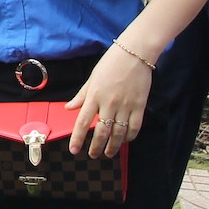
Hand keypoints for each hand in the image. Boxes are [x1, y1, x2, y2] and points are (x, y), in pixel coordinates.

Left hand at [63, 43, 154, 158]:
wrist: (134, 53)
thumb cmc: (111, 63)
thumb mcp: (92, 78)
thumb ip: (81, 95)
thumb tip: (69, 108)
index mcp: (94, 96)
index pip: (82, 122)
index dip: (77, 138)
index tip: (74, 150)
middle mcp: (109, 103)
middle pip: (101, 132)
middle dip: (96, 147)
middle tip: (93, 155)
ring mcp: (125, 105)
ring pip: (118, 132)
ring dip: (113, 146)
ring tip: (109, 153)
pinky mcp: (139, 105)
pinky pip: (135, 126)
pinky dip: (130, 136)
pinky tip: (126, 140)